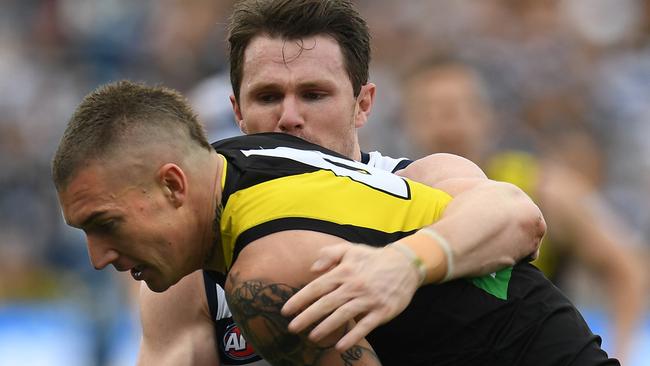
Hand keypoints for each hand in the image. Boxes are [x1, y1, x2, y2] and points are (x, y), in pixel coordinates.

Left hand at [281, 242, 420, 351]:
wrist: (405, 264)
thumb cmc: (373, 258)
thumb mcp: (350, 249)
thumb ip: (329, 254)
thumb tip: (312, 269)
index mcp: (344, 271)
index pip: (317, 287)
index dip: (300, 299)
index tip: (286, 310)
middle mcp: (354, 286)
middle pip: (326, 303)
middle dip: (307, 317)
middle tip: (292, 328)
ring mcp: (368, 299)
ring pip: (343, 315)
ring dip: (325, 327)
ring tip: (312, 337)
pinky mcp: (382, 311)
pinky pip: (365, 326)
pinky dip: (352, 336)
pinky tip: (339, 346)